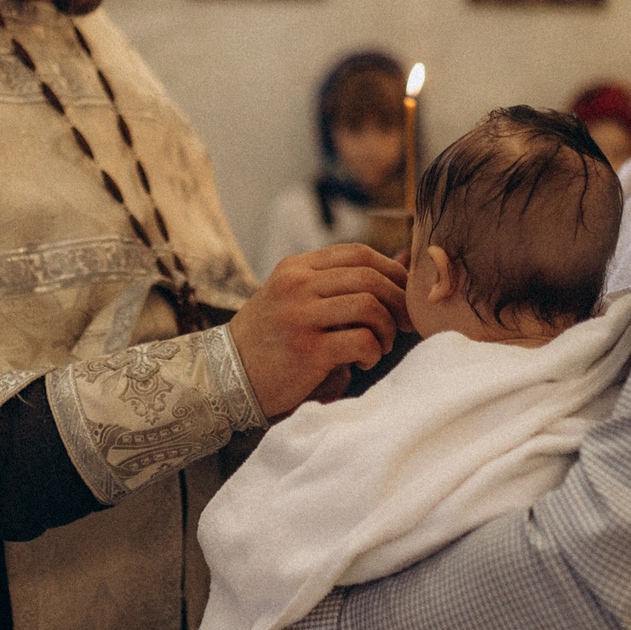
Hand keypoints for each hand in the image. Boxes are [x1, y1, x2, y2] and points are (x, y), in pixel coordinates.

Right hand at [227, 244, 409, 417]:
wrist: (225, 376)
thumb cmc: (269, 340)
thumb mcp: (292, 298)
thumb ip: (335, 284)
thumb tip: (401, 264)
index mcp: (295, 269)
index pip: (357, 253)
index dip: (391, 271)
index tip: (403, 294)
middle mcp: (297, 286)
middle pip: (369, 277)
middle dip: (398, 301)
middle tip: (405, 324)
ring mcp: (300, 317)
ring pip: (369, 306)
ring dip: (387, 328)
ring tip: (381, 346)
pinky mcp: (307, 351)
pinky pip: (361, 341)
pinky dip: (373, 353)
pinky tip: (363, 362)